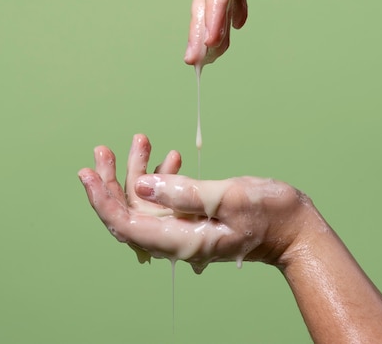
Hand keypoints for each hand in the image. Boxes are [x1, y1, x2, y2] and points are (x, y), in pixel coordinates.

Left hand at [79, 135, 311, 272]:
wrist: (294, 228)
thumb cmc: (269, 213)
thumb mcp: (229, 197)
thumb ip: (184, 193)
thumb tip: (142, 186)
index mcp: (181, 240)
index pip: (127, 226)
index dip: (102, 201)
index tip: (87, 173)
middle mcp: (177, 240)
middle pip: (129, 214)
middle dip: (111, 181)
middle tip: (102, 150)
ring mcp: (184, 230)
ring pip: (146, 204)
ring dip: (136, 173)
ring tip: (140, 140)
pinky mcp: (193, 219)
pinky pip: (165, 201)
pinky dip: (160, 177)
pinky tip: (171, 157)